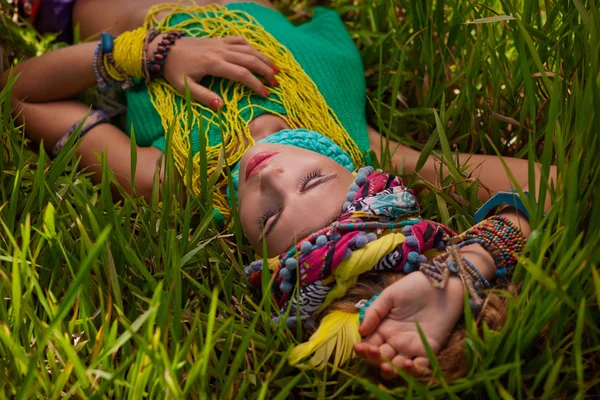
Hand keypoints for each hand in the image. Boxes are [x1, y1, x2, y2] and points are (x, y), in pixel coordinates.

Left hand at [149, 35, 277, 109]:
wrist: (164, 49)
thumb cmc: (175, 71)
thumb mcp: (185, 88)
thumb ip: (204, 98)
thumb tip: (222, 107)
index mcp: (214, 64)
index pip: (242, 74)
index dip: (256, 84)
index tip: (266, 94)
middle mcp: (221, 51)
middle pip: (251, 59)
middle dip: (266, 71)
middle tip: (276, 84)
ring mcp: (221, 43)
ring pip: (249, 49)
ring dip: (264, 59)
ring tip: (275, 70)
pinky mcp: (219, 39)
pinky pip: (240, 40)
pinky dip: (252, 47)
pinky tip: (258, 55)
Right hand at [353, 271, 464, 377]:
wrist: (440, 285)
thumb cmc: (413, 287)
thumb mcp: (389, 296)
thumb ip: (374, 312)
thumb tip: (361, 331)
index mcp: (383, 329)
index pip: (369, 344)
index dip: (363, 349)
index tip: (359, 347)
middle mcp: (395, 341)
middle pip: (381, 358)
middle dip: (374, 359)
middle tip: (373, 352)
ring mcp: (411, 347)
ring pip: (397, 367)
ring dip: (391, 370)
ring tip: (387, 366)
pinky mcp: (427, 350)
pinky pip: (419, 367)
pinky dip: (413, 371)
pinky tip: (408, 364)